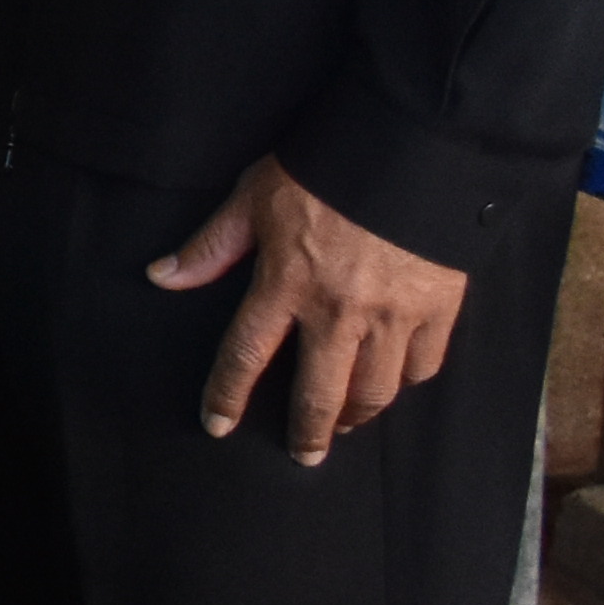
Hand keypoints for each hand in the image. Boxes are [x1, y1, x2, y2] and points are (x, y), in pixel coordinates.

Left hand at [151, 158, 468, 463]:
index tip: (218, 423)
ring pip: (375, 391)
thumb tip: (163, 275)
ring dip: (356, 415)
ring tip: (345, 423)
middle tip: (303, 455)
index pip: (245, 355)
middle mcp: (339, 311)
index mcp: (286, 283)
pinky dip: (407, 381)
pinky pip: (424, 366)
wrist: (411, 149)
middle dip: (308, 433)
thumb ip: (212, 245)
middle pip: (319, 394)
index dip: (227, 394)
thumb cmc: (325, 168)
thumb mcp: (254, 196)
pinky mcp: (440, 309)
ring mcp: (394, 315)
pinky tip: (394, 384)